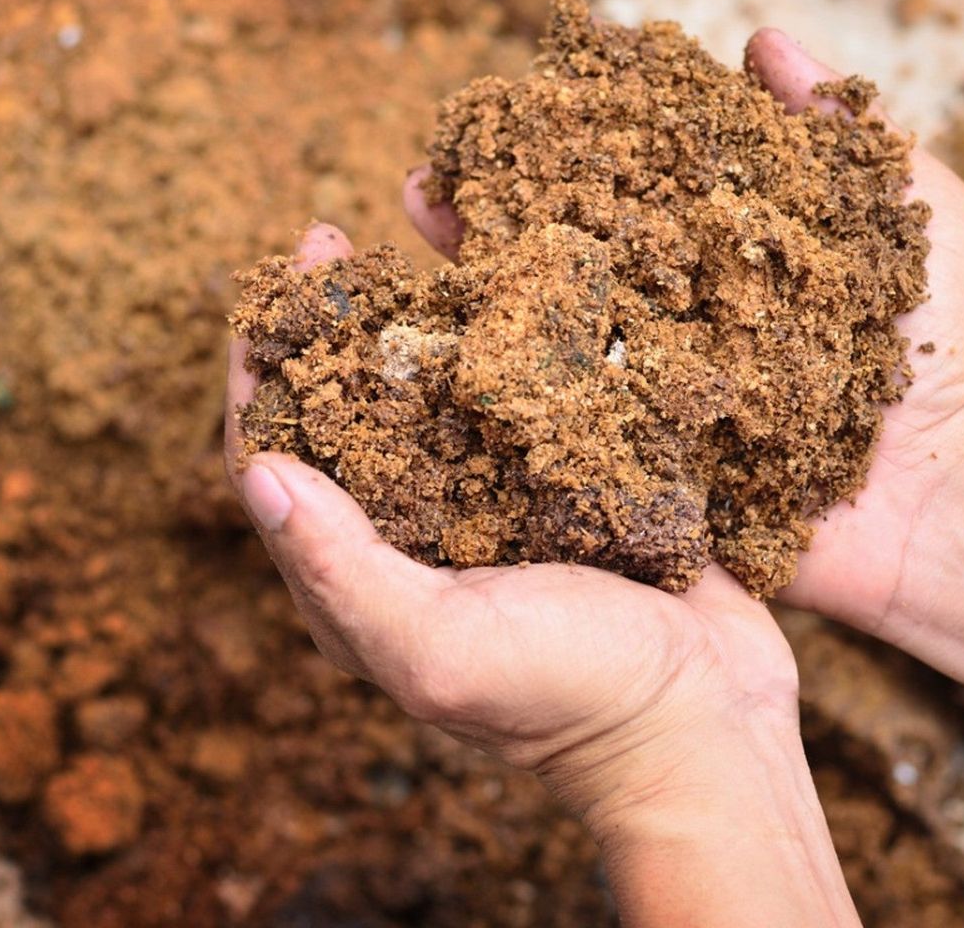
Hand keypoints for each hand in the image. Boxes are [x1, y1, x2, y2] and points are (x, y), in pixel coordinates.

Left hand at [226, 225, 859, 924]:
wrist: (706, 721)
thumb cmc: (569, 697)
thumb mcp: (441, 648)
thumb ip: (345, 570)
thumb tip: (257, 475)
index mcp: (362, 582)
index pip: (273, 468)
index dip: (256, 379)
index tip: (264, 296)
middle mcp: (416, 535)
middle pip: (344, 414)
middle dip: (328, 328)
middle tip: (329, 244)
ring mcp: (490, 505)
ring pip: (431, 392)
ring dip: (412, 318)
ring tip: (408, 247)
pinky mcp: (560, 483)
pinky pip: (516, 396)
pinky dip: (504, 340)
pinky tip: (511, 284)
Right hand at [405, 30, 963, 637]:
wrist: (942, 505)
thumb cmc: (938, 361)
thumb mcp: (915, 220)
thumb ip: (849, 132)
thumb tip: (760, 41)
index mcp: (719, 259)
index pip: (630, 186)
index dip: (573, 144)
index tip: (518, 105)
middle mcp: (667, 320)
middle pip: (566, 252)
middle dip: (496, 208)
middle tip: (435, 172)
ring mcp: (644, 395)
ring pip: (544, 330)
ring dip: (475, 283)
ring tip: (416, 231)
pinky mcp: (635, 468)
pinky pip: (557, 427)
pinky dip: (499, 393)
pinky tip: (442, 352)